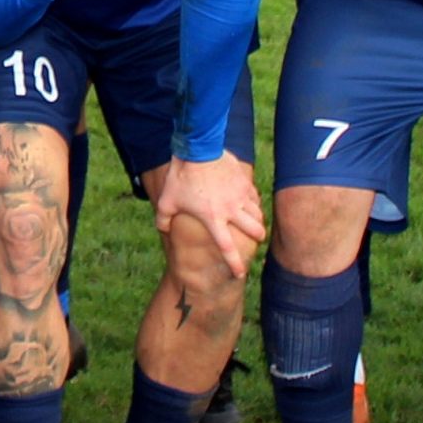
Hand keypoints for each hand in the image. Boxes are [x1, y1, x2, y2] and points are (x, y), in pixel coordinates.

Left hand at [149, 151, 267, 273]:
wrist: (197, 149)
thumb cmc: (180, 177)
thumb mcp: (166, 201)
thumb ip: (163, 219)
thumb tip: (164, 229)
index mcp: (213, 219)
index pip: (227, 247)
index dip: (235, 263)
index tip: (240, 273)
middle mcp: (231, 210)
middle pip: (254, 231)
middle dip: (258, 238)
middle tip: (256, 239)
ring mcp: (240, 195)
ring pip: (258, 214)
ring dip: (258, 220)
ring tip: (256, 223)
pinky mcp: (244, 181)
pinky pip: (255, 196)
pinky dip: (255, 202)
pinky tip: (251, 202)